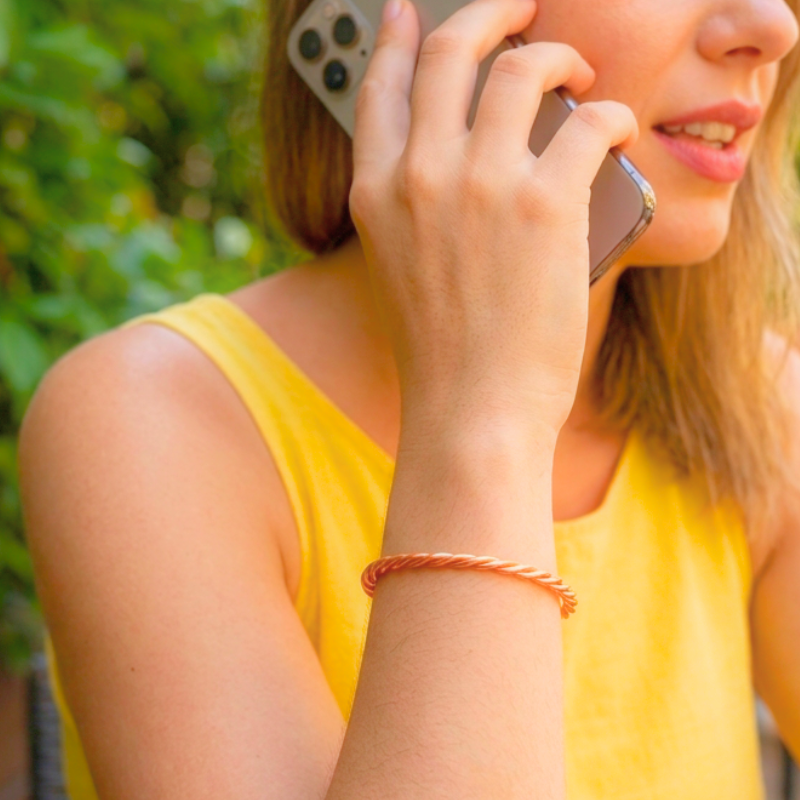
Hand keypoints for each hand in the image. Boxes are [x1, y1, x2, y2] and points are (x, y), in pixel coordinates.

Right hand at [349, 0, 637, 437]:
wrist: (472, 410)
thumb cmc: (442, 352)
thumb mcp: (401, 269)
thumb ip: (412, 207)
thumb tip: (457, 151)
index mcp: (376, 193)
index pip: (381, 85)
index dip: (400, 36)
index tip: (413, 11)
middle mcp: (420, 175)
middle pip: (452, 49)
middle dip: (492, 10)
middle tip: (522, 8)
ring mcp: (481, 185)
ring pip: (525, 65)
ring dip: (561, 54)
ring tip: (581, 73)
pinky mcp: (546, 204)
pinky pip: (591, 120)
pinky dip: (613, 115)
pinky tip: (616, 131)